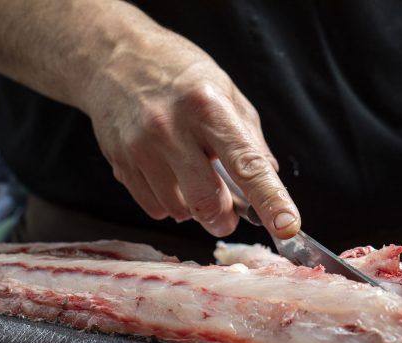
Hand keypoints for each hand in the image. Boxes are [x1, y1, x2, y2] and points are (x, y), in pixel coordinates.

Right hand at [83, 29, 299, 237]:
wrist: (114, 57)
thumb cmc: (179, 75)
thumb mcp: (226, 92)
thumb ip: (251, 140)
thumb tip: (271, 181)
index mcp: (208, 107)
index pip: (246, 164)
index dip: (270, 199)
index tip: (287, 226)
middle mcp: (171, 128)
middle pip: (206, 200)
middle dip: (223, 219)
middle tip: (228, 215)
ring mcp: (140, 147)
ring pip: (179, 210)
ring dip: (195, 208)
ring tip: (192, 176)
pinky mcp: (119, 163)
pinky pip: (154, 207)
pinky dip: (170, 203)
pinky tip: (169, 175)